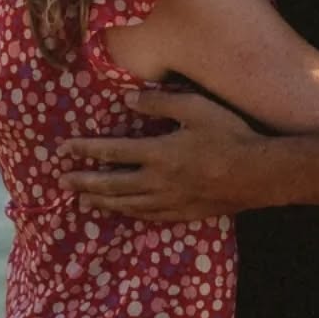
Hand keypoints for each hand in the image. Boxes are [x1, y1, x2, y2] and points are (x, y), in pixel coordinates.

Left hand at [60, 91, 268, 221]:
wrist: (257, 174)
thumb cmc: (228, 134)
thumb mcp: (195, 107)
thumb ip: (159, 104)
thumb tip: (127, 101)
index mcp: (158, 154)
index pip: (112, 153)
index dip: (85, 151)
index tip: (63, 150)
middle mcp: (157, 182)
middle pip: (112, 185)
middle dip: (84, 183)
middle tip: (62, 182)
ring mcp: (169, 202)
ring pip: (126, 205)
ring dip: (101, 202)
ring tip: (82, 201)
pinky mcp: (182, 214)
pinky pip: (147, 217)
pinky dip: (128, 214)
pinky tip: (123, 212)